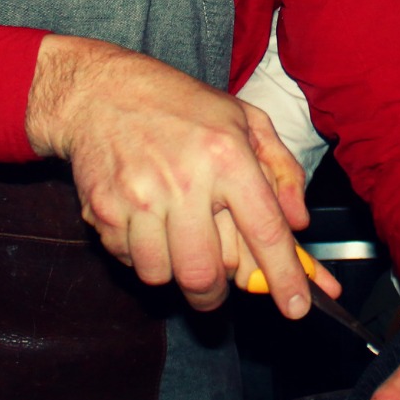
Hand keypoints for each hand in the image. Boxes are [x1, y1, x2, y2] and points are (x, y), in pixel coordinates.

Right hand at [25, 36, 312, 317]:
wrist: (100, 92)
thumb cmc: (182, 107)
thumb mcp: (247, 121)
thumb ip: (282, 171)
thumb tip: (298, 223)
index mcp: (228, 157)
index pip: (265, 232)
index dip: (285, 278)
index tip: (298, 307)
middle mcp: (184, 181)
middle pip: (205, 273)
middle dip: (215, 295)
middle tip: (218, 288)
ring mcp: (139, 198)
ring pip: (163, 275)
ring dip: (176, 274)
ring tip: (179, 243)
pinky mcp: (103, 209)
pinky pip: (130, 260)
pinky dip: (144, 257)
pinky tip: (149, 227)